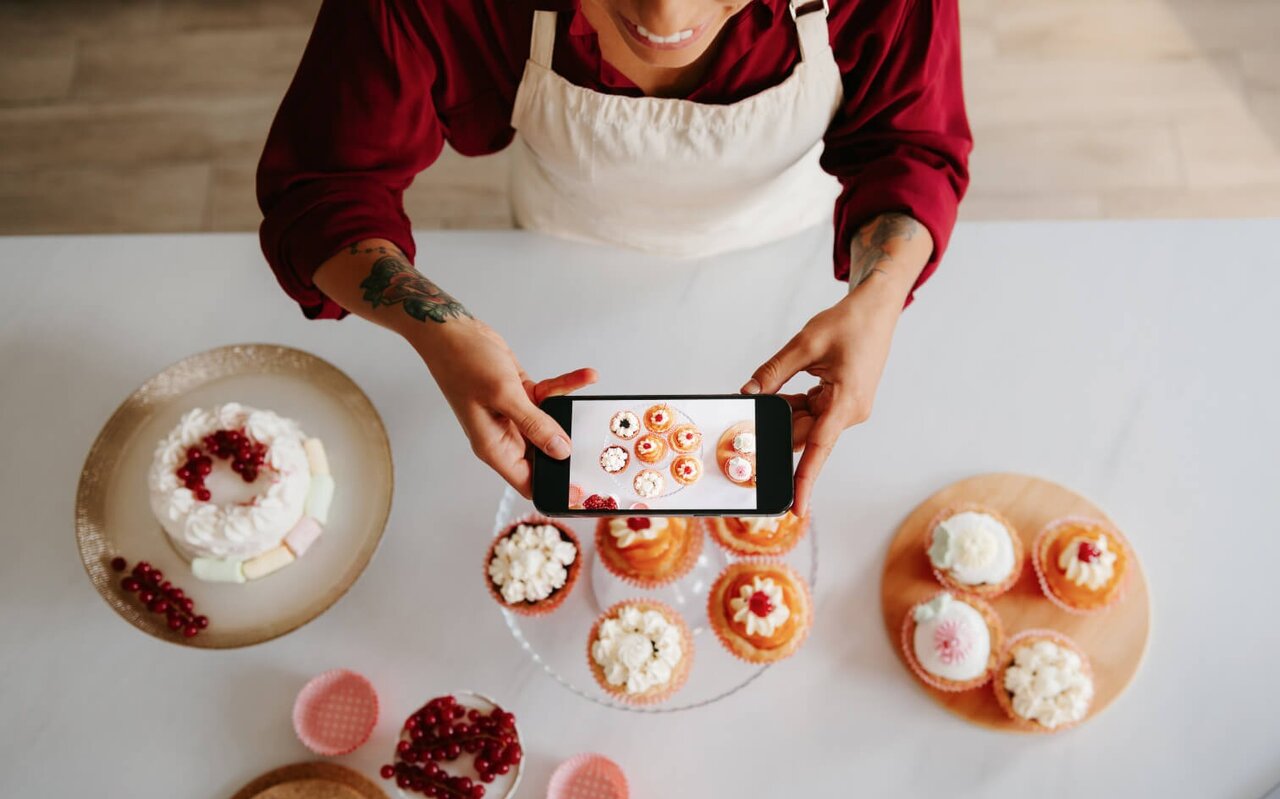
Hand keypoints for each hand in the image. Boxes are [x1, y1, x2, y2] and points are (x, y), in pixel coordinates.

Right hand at [413, 318, 596, 497]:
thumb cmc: (463, 364)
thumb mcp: (503, 395)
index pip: (528, 482)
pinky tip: (586, 376)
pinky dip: (566, 388)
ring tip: (594, 405)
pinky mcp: (521, 395)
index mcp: (494, 446)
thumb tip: (560, 451)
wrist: (453, 332)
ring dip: (571, 413)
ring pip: (551, 425)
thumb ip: (534, 424)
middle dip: (570, 451)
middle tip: (599, 448)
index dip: (553, 488)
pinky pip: (550, 398)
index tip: (580, 490)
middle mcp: (505, 435)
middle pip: (544, 456)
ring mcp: (514, 415)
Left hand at [741, 279, 904, 515]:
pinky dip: (795, 405)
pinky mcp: (843, 400)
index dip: (804, 481)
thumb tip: (749, 393)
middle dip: (777, 430)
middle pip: (805, 435)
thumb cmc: (850, 322)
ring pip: (807, 424)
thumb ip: (773, 372)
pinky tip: (782, 392)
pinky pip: (813, 412)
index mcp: (846, 403)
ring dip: (785, 414)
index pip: (819, 450)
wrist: (877, 308)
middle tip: (749, 425)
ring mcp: (846, 408)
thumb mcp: (805, 345)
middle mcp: (849, 412)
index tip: (795, 507)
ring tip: (770, 393)